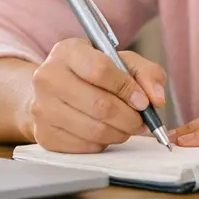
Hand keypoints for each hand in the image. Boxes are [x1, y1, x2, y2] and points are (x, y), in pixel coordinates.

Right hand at [27, 38, 167, 153]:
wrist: (54, 91)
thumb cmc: (92, 74)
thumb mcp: (121, 62)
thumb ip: (146, 73)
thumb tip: (156, 98)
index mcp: (68, 51)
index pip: (100, 70)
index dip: (127, 89)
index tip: (144, 102)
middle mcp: (48, 77)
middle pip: (100, 105)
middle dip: (130, 118)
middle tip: (143, 122)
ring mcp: (42, 108)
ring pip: (94, 130)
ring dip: (120, 133)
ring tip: (128, 127)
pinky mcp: (44, 135)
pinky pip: (85, 147)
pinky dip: (104, 143)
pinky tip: (106, 132)